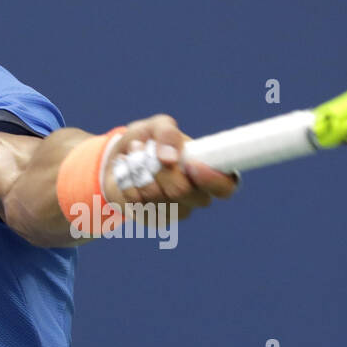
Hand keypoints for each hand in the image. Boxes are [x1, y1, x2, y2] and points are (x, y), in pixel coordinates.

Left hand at [102, 114, 238, 219]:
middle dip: (158, 169)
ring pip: (157, 199)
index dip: (212, 179)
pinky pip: (140, 206)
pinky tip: (129, 178)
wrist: (120, 160)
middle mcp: (198, 195)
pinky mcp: (157, 220)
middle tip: (143, 149)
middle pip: (182, 191)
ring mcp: (178, 211)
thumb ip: (166, 132)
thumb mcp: (155, 126)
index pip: (226, 186)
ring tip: (133, 159)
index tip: (190, 164)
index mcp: (209, 170)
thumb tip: (170, 157)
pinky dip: (129, 187)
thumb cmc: (146, 141)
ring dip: (139, 174)